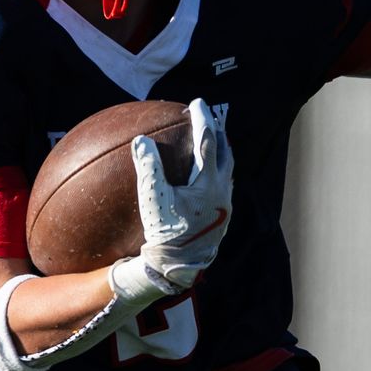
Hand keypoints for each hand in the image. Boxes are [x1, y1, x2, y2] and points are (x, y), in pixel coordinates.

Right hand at [117, 96, 233, 293]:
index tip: (196, 103)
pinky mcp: (223, 217)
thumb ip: (148, 168)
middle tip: (208, 117)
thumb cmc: (165, 234)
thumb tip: (141, 140)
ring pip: (228, 169)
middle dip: (217, 132)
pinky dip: (217, 171)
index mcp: (209, 183)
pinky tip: (207, 175)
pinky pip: (224, 184)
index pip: (208, 142)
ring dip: (220, 152)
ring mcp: (226, 205)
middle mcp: (223, 192)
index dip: (203, 119)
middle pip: (225, 153)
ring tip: (212, 141)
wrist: (179, 267)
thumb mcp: (152, 200)